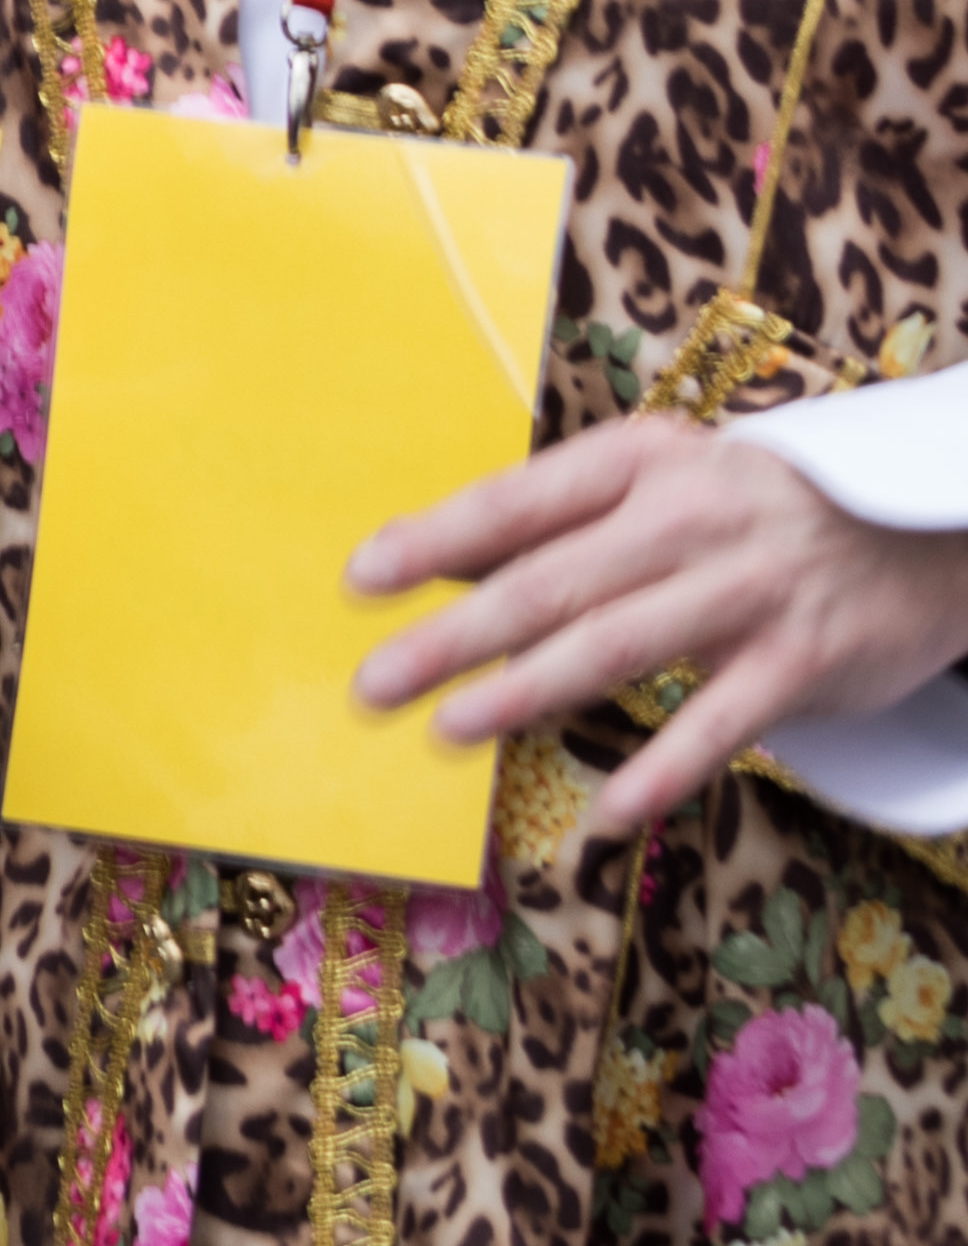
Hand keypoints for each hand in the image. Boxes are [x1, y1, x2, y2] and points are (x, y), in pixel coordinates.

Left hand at [349, 409, 967, 839]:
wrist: (925, 532)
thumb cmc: (748, 511)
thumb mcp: (660, 484)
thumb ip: (562, 523)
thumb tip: (435, 568)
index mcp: (640, 460)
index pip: (516, 501)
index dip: (434, 540)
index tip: (361, 580)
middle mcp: (690, 515)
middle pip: (549, 583)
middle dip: (452, 637)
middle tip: (376, 683)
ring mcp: (749, 589)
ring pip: (616, 647)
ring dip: (525, 693)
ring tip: (451, 728)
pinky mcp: (803, 661)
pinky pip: (717, 725)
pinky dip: (660, 770)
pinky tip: (604, 812)